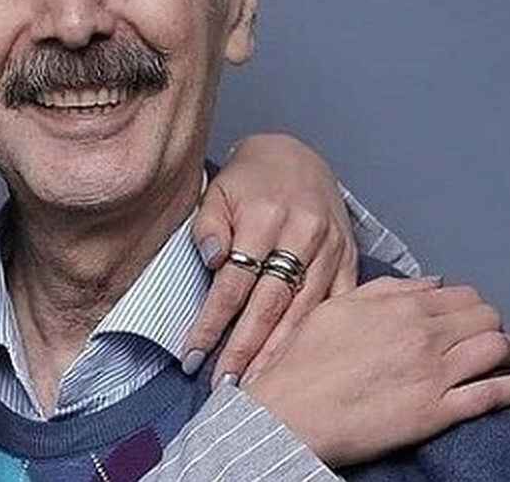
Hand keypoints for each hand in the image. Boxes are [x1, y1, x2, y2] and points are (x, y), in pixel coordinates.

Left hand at [183, 133, 356, 384]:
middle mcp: (303, 234)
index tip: (193, 355)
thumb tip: (211, 259)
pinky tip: (303, 364)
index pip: (234, 282)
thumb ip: (209, 225)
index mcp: (265, 216)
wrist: (294, 156)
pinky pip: (338, 305)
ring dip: (279, 353)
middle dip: (245, 349)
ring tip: (256, 386)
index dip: (213, 322)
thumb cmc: (248, 181)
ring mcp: (331, 248)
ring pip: (304, 311)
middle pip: (270, 304)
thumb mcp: (217, 191)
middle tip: (224, 385)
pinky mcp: (350, 258)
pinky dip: (318, 337)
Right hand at [242, 276, 509, 466]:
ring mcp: (435, 374)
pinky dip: (504, 388)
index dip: (465, 306)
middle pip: (486, 318)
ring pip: (497, 349)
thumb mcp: (336, 308)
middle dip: (483, 326)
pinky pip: (494, 395)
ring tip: (482, 365)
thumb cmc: (304, 360)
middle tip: (470, 341)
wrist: (291, 411)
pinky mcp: (439, 412)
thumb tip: (430, 283)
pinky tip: (498, 387)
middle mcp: (423, 335)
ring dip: (497, 354)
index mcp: (399, 307)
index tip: (458, 319)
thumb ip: (385, 290)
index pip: (461, 295)